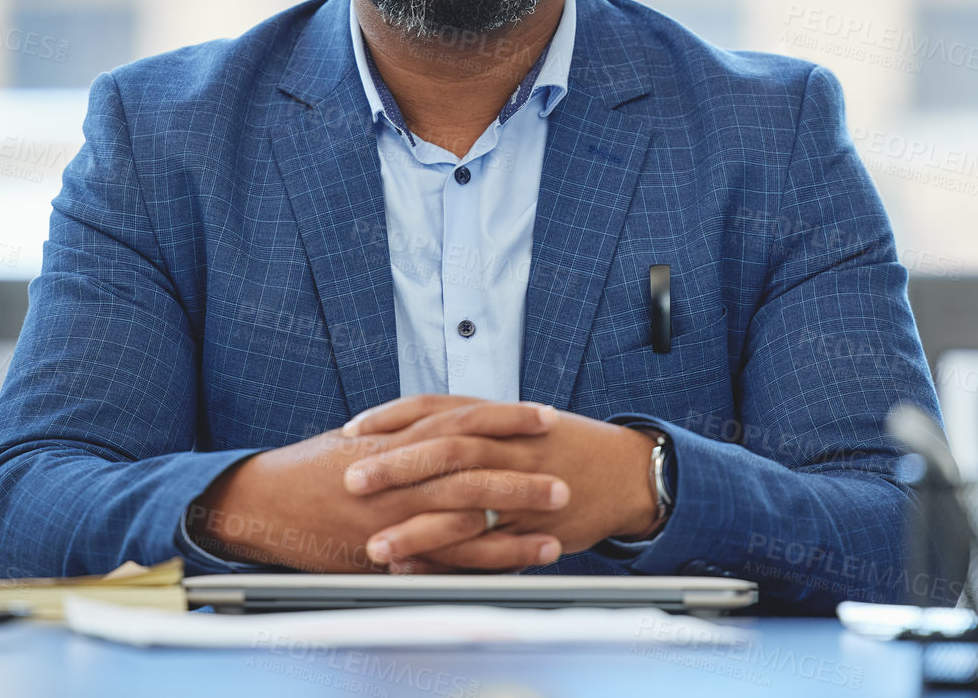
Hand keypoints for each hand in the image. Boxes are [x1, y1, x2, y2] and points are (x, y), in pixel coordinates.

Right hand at [188, 399, 570, 571]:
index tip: (543, 414)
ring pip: (467, 511)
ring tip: (559, 515)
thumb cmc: (309, 470)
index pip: (461, 419)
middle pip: (474, 465)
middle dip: (523, 467)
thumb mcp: (359, 438)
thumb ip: (403, 431)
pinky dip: (492, 558)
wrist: (264, 504)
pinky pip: (450, 557)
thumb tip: (444, 420)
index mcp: (395, 439)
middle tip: (565, 470)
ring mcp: (395, 513)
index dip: (505, 416)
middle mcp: (399, 474)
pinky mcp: (389, 550)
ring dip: (518, 513)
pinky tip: (526, 558)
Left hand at [342, 395, 662, 570]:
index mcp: (497, 418)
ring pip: (464, 507)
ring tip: (376, 546)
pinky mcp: (533, 529)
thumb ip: (468, 425)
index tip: (353, 431)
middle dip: (395, 467)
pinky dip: (451, 559)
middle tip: (351, 481)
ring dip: (416, 528)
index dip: (392, 418)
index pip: (436, 409)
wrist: (625, 471)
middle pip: (445, 451)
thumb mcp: (515, 424)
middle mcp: (508, 447)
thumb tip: (410, 429)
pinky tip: (418, 568)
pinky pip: (488, 548)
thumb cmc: (562, 446)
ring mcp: (522, 489)